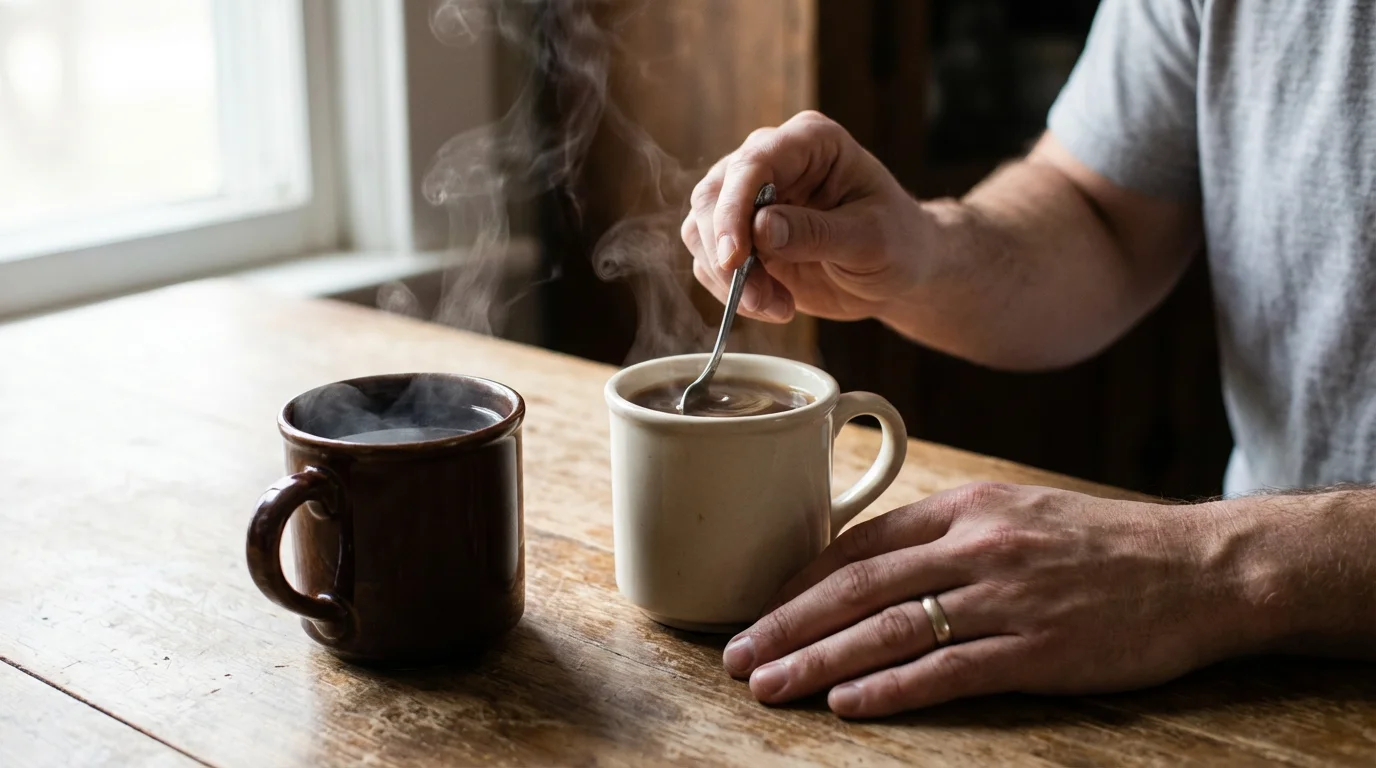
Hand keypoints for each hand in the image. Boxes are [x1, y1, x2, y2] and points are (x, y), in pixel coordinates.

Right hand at [681, 110, 928, 323]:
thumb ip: (818, 233)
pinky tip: (773, 305)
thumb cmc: (898, 243)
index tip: (734, 258)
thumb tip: (760, 228)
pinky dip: (730, 291)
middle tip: (756, 298)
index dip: (733, 209)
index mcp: (810, 142)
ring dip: (727, 278)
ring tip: (775, 305)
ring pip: (700, 229)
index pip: (752, 163)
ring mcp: (750, 198)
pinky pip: (710, 260)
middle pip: (712, 195)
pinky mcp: (740, 236)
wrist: (898, 272)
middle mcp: (772, 161)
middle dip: (725, 253)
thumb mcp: (871, 240)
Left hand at [720, 483, 1268, 717]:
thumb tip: (869, 562)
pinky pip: (949, 669)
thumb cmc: (1101, 544)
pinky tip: (848, 703)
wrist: (1199, 569)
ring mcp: (1007, 597)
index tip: (758, 607)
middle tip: (736, 656)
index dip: (800, 579)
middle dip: (787, 624)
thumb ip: (947, 532)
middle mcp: (978, 546)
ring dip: (819, 661)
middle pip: (857, 587)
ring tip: (769, 686)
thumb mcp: (1018, 512)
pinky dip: (891, 688)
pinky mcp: (1039, 648)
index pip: (861, 544)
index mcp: (967, 508)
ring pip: (889, 630)